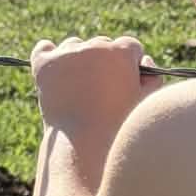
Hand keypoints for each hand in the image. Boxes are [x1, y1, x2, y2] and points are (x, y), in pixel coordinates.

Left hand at [31, 33, 163, 134]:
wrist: (83, 150)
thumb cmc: (120, 131)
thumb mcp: (144, 104)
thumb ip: (152, 79)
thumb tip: (145, 62)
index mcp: (122, 52)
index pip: (130, 47)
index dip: (130, 65)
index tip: (125, 81)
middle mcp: (94, 46)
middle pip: (101, 45)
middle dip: (103, 62)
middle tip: (100, 91)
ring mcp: (67, 53)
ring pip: (74, 46)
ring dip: (77, 60)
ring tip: (79, 89)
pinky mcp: (44, 64)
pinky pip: (44, 48)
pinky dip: (49, 56)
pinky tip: (55, 72)